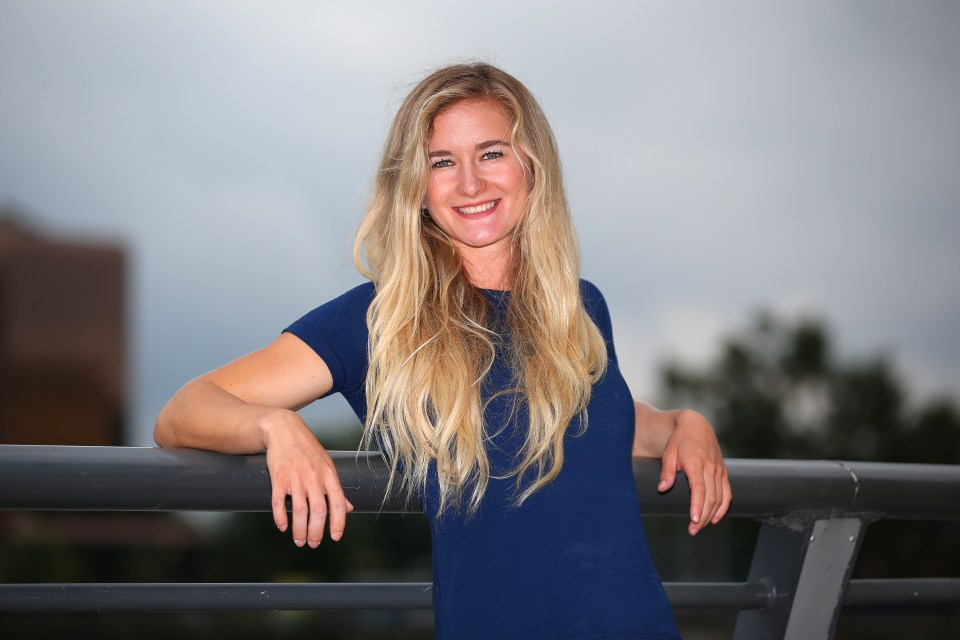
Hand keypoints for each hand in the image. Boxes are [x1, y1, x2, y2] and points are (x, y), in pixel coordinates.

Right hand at [262, 409, 353, 546]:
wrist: (284, 429)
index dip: (339, 522)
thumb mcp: (327, 465)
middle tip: (314, 544)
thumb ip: (336, 487)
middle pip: (319, 511)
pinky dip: (280, 518)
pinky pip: (278, 503)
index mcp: (329, 474)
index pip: (338, 503)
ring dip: (299, 530)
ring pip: (299, 511)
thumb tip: (349, 507)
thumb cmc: (307, 448)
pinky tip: (283, 527)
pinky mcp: (278, 478)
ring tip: (300, 541)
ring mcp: (295, 478)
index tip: (336, 536)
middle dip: (317, 532)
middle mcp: (314, 477)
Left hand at [657, 410, 730, 535]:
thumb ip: (666, 472)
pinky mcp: (723, 472)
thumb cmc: (679, 441)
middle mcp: (710, 468)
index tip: (694, 520)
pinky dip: (724, 507)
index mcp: (696, 463)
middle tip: (693, 530)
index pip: (699, 488)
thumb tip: (662, 489)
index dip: (697, 506)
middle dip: (703, 516)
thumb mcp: (668, 453)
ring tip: (700, 527)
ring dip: (711, 515)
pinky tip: (716, 518)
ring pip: (719, 497)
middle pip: (710, 497)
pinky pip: (727, 493)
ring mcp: (719, 470)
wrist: (696, 426)